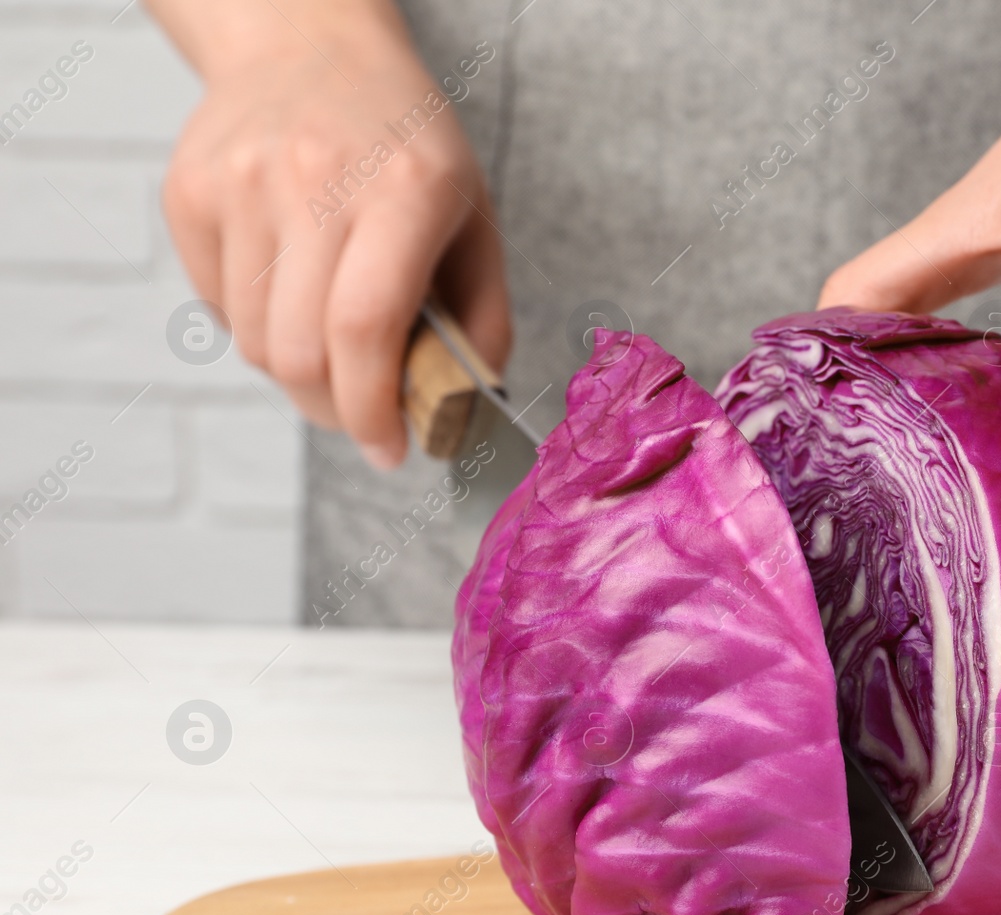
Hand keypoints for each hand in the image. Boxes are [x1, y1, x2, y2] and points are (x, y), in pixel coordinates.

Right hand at [154, 0, 510, 468]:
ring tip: (329, 342)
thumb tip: (462, 409)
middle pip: (298, 351)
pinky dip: (252, 324)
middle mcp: (316, 180)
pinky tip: (288, 287)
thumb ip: (482, 319)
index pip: (365, 328)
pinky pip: (215, 305)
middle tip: (361, 415)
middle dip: (333, 408)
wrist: (312, 48)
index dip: (372, 410)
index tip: (390, 450)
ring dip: (294, 370)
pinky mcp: (189, 190)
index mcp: (404, 189)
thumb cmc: (406, 145)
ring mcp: (242, 181)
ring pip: (251, 341)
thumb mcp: (475, 219)